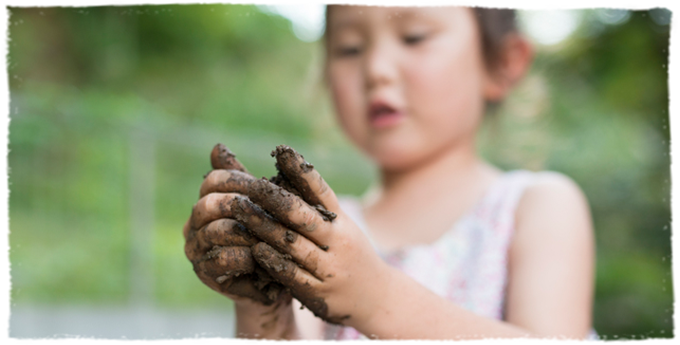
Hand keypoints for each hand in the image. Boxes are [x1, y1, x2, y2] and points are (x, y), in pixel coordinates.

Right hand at [183, 144, 285, 305]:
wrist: (277, 277)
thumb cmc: (272, 234)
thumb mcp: (264, 203)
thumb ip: (244, 179)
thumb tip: (216, 146)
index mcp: (207, 200)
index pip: (213, 180)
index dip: (239, 181)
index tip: (265, 186)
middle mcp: (194, 223)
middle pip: (209, 204)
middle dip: (240, 205)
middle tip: (268, 209)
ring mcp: (196, 248)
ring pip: (215, 231)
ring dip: (246, 231)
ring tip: (270, 233)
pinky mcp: (204, 273)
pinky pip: (219, 258)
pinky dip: (243, 255)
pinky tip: (262, 254)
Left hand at [229, 145, 392, 326]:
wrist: (379, 299)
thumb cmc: (350, 255)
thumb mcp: (342, 229)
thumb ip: (315, 208)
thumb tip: (283, 173)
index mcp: (343, 221)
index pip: (322, 191)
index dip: (302, 171)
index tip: (283, 152)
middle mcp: (339, 241)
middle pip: (305, 215)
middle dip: (275, 198)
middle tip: (250, 184)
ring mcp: (330, 268)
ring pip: (295, 244)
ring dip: (265, 226)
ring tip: (241, 211)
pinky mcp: (319, 293)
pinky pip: (293, 275)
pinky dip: (274, 261)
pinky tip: (255, 250)